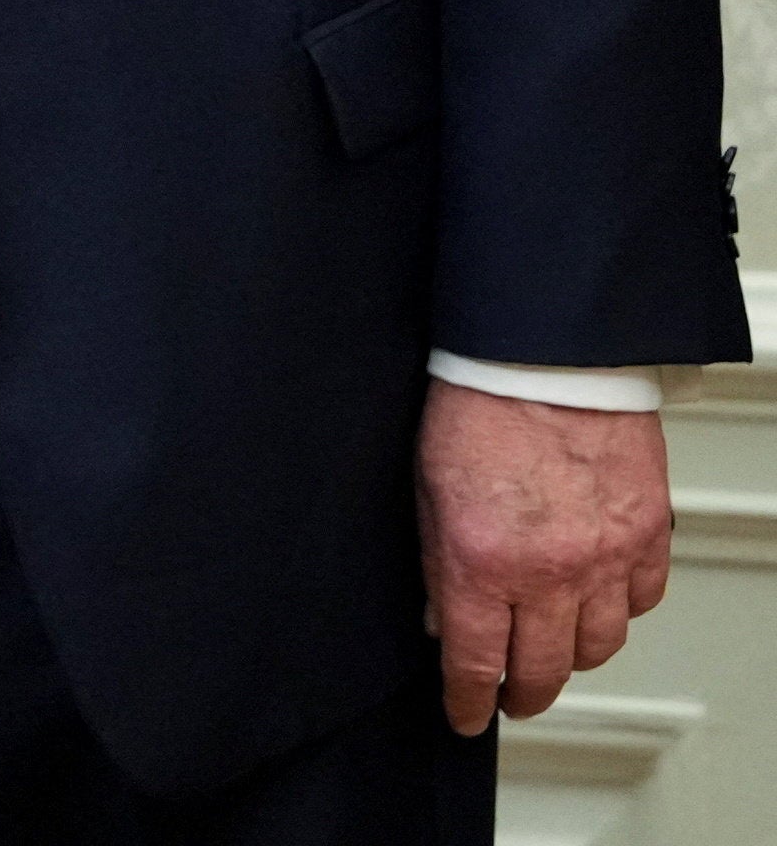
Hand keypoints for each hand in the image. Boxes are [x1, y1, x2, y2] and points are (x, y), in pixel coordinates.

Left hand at [417, 379, 673, 731]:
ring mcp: (606, 558)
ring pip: (600, 645)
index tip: (464, 715)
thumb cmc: (476, 407)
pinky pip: (643, 601)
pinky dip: (620, 611)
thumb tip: (441, 618)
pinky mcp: (647, 535)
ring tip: (551, 652)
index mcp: (483, 563)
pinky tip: (598, 602)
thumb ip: (435, 564)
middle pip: (544, 670)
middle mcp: (550, 572)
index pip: (476, 663)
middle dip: (523, 694)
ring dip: (572, 657)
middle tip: (510, 698)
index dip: (468, 701)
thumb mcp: (425, 491)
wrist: (543, 357)